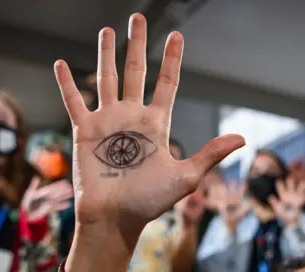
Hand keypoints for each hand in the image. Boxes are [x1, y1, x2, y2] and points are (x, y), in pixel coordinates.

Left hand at [21, 176, 73, 221]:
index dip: (59, 185)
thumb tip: (37, 177)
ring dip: (64, 196)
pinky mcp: (49, 209)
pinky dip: (62, 206)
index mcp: (43, 191)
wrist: (27, 213)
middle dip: (64, 190)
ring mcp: (49, 202)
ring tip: (72, 193)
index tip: (66, 182)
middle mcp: (47, 196)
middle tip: (71, 187)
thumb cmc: (27, 201)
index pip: (53, 187)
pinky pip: (57, 207)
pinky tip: (69, 204)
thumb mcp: (30, 193)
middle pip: (57, 192)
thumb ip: (34, 186)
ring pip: (58, 199)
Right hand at [58, 14, 243, 271]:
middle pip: (135, 72)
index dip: (171, 59)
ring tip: (107, 30)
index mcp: (156, 124)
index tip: (177, 36)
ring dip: (106, 54)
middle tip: (138, 18)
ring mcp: (107, 121)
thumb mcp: (185, 176)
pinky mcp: (84, 131)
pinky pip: (73, 101)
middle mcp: (132, 117)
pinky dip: (65, 83)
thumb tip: (243, 138)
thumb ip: (210, 154)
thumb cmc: (150, 202)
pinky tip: (60, 63)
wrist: (115, 218)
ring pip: (106, 78)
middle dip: (137, 45)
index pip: (166, 83)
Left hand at [268, 176, 304, 227]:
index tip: (278, 181)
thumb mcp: (277, 208)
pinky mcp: (301, 200)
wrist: (289, 217)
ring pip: (299, 188)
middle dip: (290, 181)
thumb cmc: (282, 212)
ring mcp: (296, 195)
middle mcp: (289, 192)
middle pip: (290, 184)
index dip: (279, 184)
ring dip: (302, 185)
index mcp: (282, 194)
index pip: (280, 187)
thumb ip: (274, 202)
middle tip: (290, 178)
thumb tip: (270, 196)